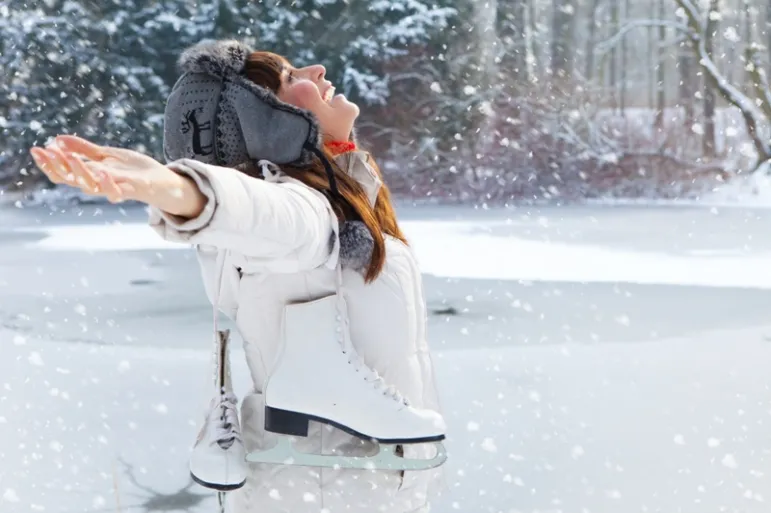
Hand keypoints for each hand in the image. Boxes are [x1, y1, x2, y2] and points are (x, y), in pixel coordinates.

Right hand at [30, 135, 205, 217]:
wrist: (166, 182)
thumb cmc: (136, 170)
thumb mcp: (108, 155)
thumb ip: (85, 149)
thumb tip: (57, 139)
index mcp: (92, 176)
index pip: (64, 174)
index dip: (49, 164)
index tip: (36, 149)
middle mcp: (100, 185)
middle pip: (73, 181)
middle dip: (59, 167)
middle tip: (49, 152)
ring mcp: (117, 189)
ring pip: (92, 188)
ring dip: (81, 172)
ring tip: (71, 157)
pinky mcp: (135, 191)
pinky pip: (119, 192)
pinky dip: (110, 184)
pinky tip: (103, 171)